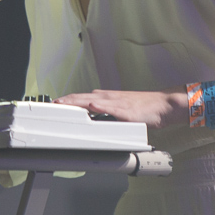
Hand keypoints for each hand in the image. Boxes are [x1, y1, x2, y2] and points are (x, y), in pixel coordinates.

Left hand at [56, 89, 186, 128]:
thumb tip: (92, 116)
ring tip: (64, 103)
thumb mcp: (119, 109)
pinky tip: (93, 105)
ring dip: (78, 102)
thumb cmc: (143, 108)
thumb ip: (105, 111)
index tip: (54, 104)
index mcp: (107, 98)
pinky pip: (113, 108)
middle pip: (83, 98)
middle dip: (67, 101)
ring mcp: (118, 103)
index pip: (82, 98)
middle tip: (52, 104)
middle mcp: (110, 98)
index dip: (68, 100)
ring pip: (94, 101)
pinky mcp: (128, 112)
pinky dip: (102, 106)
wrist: (163, 105)